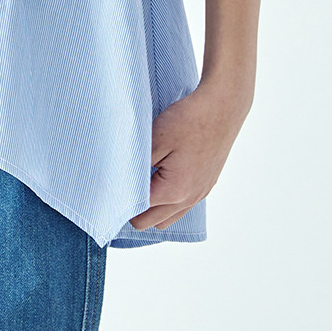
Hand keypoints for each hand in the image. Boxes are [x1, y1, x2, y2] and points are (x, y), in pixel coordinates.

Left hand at [127, 77, 251, 231]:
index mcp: (173, 191)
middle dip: (133, 211)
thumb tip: (119, 183)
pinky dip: (168, 202)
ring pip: (168, 218)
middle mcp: (188, 199)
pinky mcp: (207, 185)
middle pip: (150, 222)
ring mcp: (200, 194)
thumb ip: (136, 166)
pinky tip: (161, 179)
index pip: (137, 212)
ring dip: (152, 209)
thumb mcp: (154, 140)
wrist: (223, 108)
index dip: (120, 202)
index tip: (109, 188)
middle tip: (120, 188)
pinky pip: (183, 206)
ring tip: (140, 186)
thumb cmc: (188, 120)